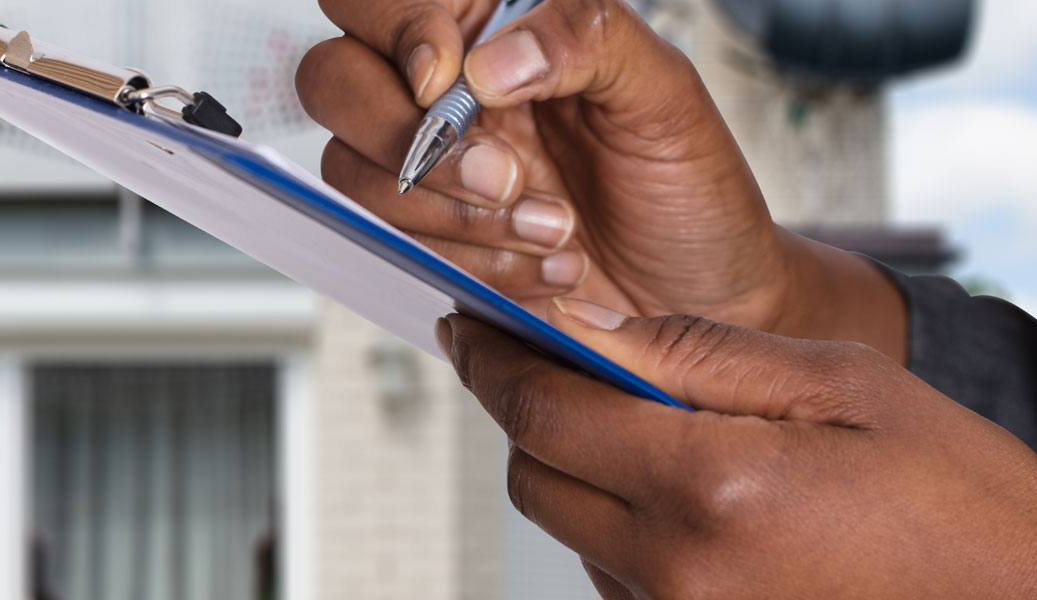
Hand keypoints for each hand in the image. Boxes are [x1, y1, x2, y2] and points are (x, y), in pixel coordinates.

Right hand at [299, 0, 906, 357]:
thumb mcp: (662, 90)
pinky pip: (392, 245)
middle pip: (333, 79)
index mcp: (493, 29)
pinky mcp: (429, 243)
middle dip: (404, 134)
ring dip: (450, 213)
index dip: (399, 32)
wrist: (703, 296)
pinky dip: (468, 261)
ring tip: (553, 228)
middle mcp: (446, 92)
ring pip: (352, 171)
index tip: (449, 81)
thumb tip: (488, 58)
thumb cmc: (687, 185)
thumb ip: (583, 36)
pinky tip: (541, 264)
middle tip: (502, 174)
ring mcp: (429, 171)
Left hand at [436, 300, 1036, 598]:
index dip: (494, 359)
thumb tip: (596, 325)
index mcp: (711, 488)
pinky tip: (701, 504)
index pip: (544, 411)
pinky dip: (632, 536)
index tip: (470, 327)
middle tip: (568, 364)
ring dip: (589, 479)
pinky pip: (623, 588)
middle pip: (537, 480)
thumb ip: (705, 354)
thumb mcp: (845, 385)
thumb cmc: (963, 498)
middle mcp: (678, 573)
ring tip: (667, 436)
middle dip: (536, 413)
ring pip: (576, 536)